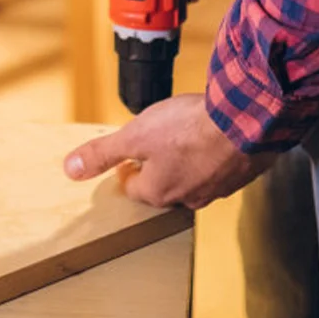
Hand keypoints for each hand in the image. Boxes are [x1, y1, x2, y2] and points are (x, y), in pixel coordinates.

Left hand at [63, 93, 272, 209]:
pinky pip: (222, 169)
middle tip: (158, 142)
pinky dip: (216, 156)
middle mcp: (188, 197)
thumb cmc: (192, 129)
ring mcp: (218, 188)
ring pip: (194, 178)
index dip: (128, 165)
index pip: (133, 187)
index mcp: (159, 192)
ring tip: (187, 137)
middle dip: (159, 166)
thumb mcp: (134, 135)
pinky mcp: (242, 174)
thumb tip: (71, 169)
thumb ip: (103, 153)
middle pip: (165, 185)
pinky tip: (217, 137)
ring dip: (189, 162)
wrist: (247, 120)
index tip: (129, 152)